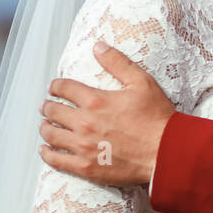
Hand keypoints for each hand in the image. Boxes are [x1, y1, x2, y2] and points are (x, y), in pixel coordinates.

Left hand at [38, 41, 173, 186]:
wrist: (167, 152)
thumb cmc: (158, 118)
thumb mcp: (142, 83)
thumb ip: (118, 63)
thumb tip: (98, 46)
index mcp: (96, 101)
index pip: (64, 88)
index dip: (56, 86)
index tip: (55, 88)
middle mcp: (84, 123)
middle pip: (53, 111)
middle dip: (48, 106)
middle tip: (48, 107)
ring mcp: (83, 146)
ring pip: (50, 134)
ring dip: (45, 127)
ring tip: (46, 125)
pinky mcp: (85, 166)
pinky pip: (56, 160)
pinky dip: (47, 153)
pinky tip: (45, 149)